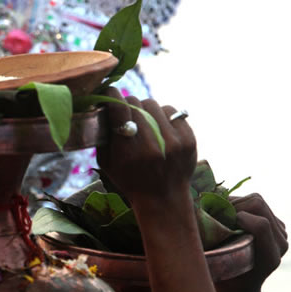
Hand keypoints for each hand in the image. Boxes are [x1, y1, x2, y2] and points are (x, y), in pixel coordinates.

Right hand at [96, 87, 195, 205]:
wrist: (164, 198)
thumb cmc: (129, 179)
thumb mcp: (107, 163)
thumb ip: (104, 136)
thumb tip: (102, 107)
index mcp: (128, 151)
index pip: (118, 108)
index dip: (111, 95)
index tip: (109, 92)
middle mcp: (152, 144)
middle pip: (135, 102)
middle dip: (128, 105)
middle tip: (127, 115)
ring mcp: (173, 141)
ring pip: (154, 104)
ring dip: (146, 109)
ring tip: (145, 123)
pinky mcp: (188, 138)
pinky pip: (172, 111)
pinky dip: (163, 116)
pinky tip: (160, 128)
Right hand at [216, 193, 288, 291]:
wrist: (239, 290)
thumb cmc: (221, 280)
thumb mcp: (214, 267)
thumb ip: (212, 247)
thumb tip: (194, 216)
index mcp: (269, 257)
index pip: (261, 224)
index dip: (236, 217)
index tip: (216, 221)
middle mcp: (280, 243)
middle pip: (258, 204)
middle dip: (231, 205)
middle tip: (213, 214)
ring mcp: (280, 232)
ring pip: (257, 199)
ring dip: (233, 203)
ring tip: (218, 215)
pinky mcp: (274, 223)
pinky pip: (256, 201)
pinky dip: (237, 203)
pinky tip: (226, 215)